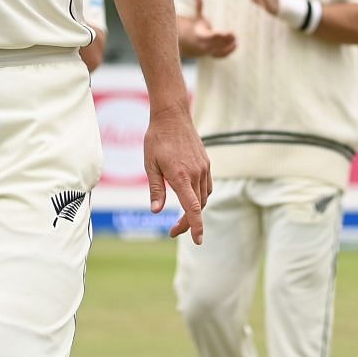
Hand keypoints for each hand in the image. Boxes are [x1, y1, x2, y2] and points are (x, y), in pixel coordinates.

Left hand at [145, 100, 212, 243]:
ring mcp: (203, 168)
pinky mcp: (206, 163)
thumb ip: (156, 189)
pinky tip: (191, 198)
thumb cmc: (157, 139)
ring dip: (195, 210)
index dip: (196, 226)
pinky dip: (201, 197)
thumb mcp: (150, 165)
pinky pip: (207, 186)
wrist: (172, 115)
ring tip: (182, 218)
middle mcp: (196, 174)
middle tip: (174, 231)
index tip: (198, 241)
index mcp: (181, 177)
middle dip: (189, 222)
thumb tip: (156, 211)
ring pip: (204, 197)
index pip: (193, 208)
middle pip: (198, 207)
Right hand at [190, 0, 238, 58]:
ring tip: (236, 39)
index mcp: (200, 35)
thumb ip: (199, 6)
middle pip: (216, 43)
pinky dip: (229, 51)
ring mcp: (209, 51)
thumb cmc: (198, 25)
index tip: (224, 32)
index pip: (209, 36)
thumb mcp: (198, 16)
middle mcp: (204, 44)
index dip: (217, 35)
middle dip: (225, 40)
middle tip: (234, 34)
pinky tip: (236, 44)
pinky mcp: (213, 54)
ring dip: (228, 45)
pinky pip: (221, 55)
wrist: (193, 40)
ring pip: (219, 50)